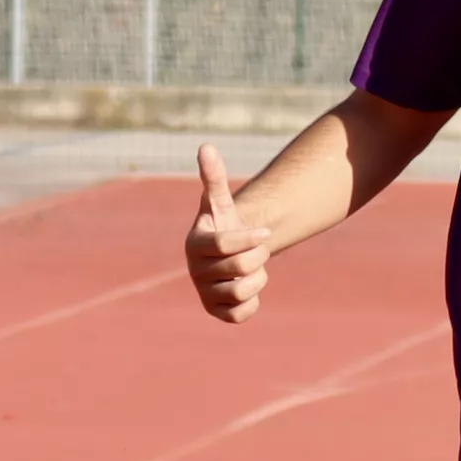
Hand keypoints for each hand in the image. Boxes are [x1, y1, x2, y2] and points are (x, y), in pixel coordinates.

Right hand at [184, 144, 271, 322]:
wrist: (231, 254)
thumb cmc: (226, 223)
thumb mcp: (221, 201)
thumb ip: (214, 176)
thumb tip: (206, 146)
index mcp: (194, 244)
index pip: (225, 246)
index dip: (251, 239)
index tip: (266, 233)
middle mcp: (194, 271)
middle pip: (241, 267)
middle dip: (257, 256)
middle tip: (255, 250)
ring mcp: (204, 294)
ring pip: (244, 290)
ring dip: (258, 277)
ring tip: (251, 268)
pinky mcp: (217, 313)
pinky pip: (242, 313)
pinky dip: (254, 299)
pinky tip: (248, 287)